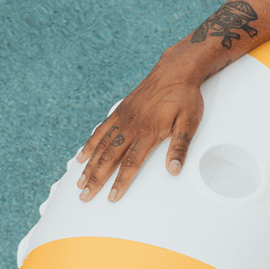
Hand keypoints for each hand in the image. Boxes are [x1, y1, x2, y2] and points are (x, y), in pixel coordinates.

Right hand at [76, 65, 205, 201]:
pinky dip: (90, 144)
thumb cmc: (184, 97)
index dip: (120, 182)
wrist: (175, 71)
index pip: (131, 163)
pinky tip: (82, 155)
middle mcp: (131, 126)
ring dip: (89, 165)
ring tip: (80, 181)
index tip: (111, 197)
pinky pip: (101, 130)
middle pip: (109, 158)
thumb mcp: (189, 123)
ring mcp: (123, 118)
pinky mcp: (120, 111)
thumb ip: (180, 147)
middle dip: (96, 179)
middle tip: (85, 196)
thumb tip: (173, 169)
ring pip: (101, 145)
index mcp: (148, 132)